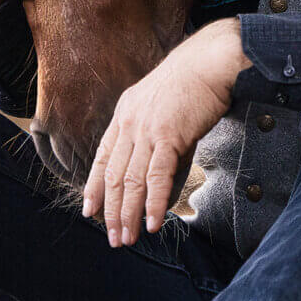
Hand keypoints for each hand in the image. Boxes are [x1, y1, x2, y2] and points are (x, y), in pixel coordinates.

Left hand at [82, 19, 251, 245]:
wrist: (209, 61)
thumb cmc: (192, 82)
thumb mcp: (161, 106)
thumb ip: (155, 137)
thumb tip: (158, 173)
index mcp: (124, 114)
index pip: (102, 158)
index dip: (94, 187)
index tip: (90, 211)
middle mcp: (129, 123)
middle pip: (113, 175)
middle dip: (110, 210)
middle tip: (113, 237)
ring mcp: (147, 130)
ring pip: (131, 181)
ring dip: (128, 214)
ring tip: (128, 238)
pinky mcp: (169, 136)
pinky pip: (157, 177)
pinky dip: (154, 203)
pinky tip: (153, 223)